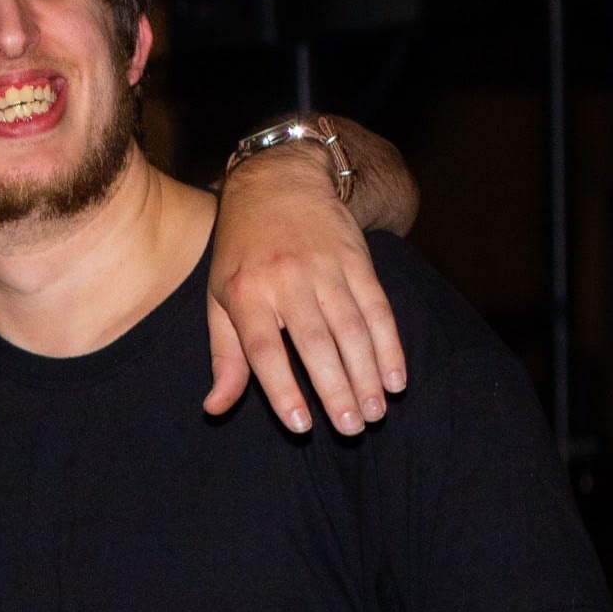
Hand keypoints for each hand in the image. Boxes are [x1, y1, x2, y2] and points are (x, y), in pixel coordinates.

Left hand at [205, 118, 408, 435]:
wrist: (278, 183)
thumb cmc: (240, 252)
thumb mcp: (219, 299)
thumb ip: (225, 356)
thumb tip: (215, 408)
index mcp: (244, 293)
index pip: (265, 350)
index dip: (283, 389)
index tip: (300, 426)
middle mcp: (286, 280)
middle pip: (316, 344)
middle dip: (336, 390)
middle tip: (351, 429)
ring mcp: (325, 268)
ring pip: (352, 329)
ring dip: (368, 374)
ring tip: (375, 412)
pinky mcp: (358, 260)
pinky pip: (379, 309)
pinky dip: (390, 345)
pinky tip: (396, 378)